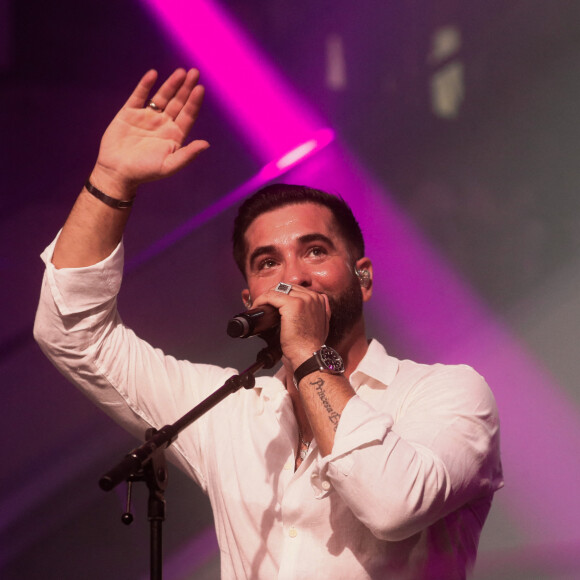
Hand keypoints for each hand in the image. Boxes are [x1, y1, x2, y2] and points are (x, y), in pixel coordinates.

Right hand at [91, 68, 209, 197]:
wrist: (117, 172)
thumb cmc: (145, 172)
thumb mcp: (169, 166)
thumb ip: (188, 155)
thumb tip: (207, 144)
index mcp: (174, 135)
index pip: (188, 115)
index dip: (194, 102)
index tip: (200, 88)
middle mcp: (163, 124)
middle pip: (178, 102)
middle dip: (186, 88)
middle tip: (195, 72)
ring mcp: (147, 117)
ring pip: (162, 96)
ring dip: (171, 84)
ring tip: (181, 72)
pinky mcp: (129, 113)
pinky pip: (139, 95)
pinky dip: (145, 85)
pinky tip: (153, 74)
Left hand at [252, 284, 330, 367]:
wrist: (308, 356)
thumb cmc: (310, 345)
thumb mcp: (322, 324)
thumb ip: (322, 310)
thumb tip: (318, 301)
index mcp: (319, 299)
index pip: (295, 289)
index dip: (281, 296)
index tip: (272, 305)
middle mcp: (313, 296)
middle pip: (286, 287)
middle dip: (273, 295)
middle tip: (263, 305)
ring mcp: (303, 299)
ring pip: (278, 290)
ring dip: (266, 297)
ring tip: (259, 306)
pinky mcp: (292, 304)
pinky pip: (271, 295)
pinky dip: (261, 300)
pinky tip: (257, 307)